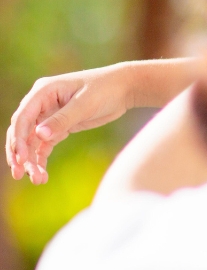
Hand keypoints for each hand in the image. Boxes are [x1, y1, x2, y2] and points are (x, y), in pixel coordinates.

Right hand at [6, 65, 135, 183]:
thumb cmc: (105, 89)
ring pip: (32, 141)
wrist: (124, 88)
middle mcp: (41, 103)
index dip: (18, 139)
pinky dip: (41, 159)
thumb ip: (62, 119)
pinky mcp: (60, 126)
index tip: (21, 158)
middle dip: (20, 154)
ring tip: (37, 180)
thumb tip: (39, 134)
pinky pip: (44, 145)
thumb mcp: (85, 104)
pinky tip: (42, 175)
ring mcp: (49, 116)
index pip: (22, 118)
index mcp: (42, 92)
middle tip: (19, 175)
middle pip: (23, 131)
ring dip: (31, 161)